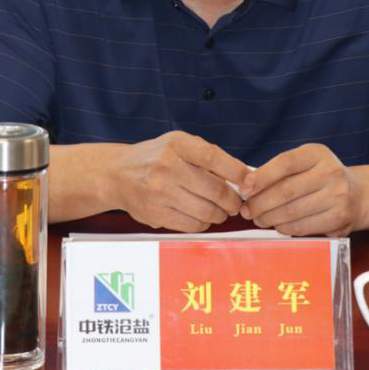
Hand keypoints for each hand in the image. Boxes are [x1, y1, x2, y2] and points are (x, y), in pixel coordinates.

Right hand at [114, 131, 250, 232]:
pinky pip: (193, 225)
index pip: (213, 158)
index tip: (250, 182)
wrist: (118, 174)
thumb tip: (244, 176)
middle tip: (236, 203)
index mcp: (177, 144)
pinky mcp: (156, 214)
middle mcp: (167, 166)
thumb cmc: (157, 158)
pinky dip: (204, 224)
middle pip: (215, 190)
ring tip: (220, 211)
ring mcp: (160, 192)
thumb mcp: (179, 145)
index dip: (237, 172)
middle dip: (233, 201)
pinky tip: (202, 217)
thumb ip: (209, 157)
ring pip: (206, 212)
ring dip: (220, 215)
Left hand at [239, 143, 362, 236]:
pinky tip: (277, 225)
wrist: (358, 195)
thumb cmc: (320, 179)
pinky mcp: (340, 218)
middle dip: (260, 203)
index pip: (285, 163)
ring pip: (293, 211)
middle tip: (246, 211)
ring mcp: (338, 195)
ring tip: (258, 219)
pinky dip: (285, 228)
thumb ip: (279, 171)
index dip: (261, 177)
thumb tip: (246, 186)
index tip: (244, 189)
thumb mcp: (305, 164)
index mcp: (317, 153)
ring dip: (269, 218)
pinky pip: (303, 226)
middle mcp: (330, 172)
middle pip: (286, 190)